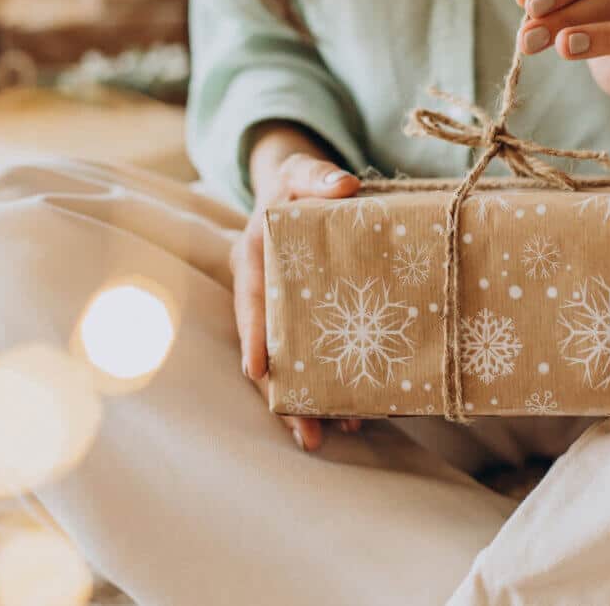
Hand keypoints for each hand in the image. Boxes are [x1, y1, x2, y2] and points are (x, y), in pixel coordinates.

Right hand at [232, 137, 361, 450]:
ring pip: (293, 364)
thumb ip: (317, 176)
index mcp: (254, 260)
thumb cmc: (297, 183)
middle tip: (307, 435)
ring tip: (339, 434)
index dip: (254, 336)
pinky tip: (358, 413)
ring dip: (312, 401)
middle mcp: (265, 294)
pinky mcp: (307, 320)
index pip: (251, 302)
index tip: (257, 370)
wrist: (297, 192)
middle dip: (285, 396)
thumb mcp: (300, 173)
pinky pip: (315, 355)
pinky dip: (332, 382)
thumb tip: (345, 184)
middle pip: (270, 351)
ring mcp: (285, 312)